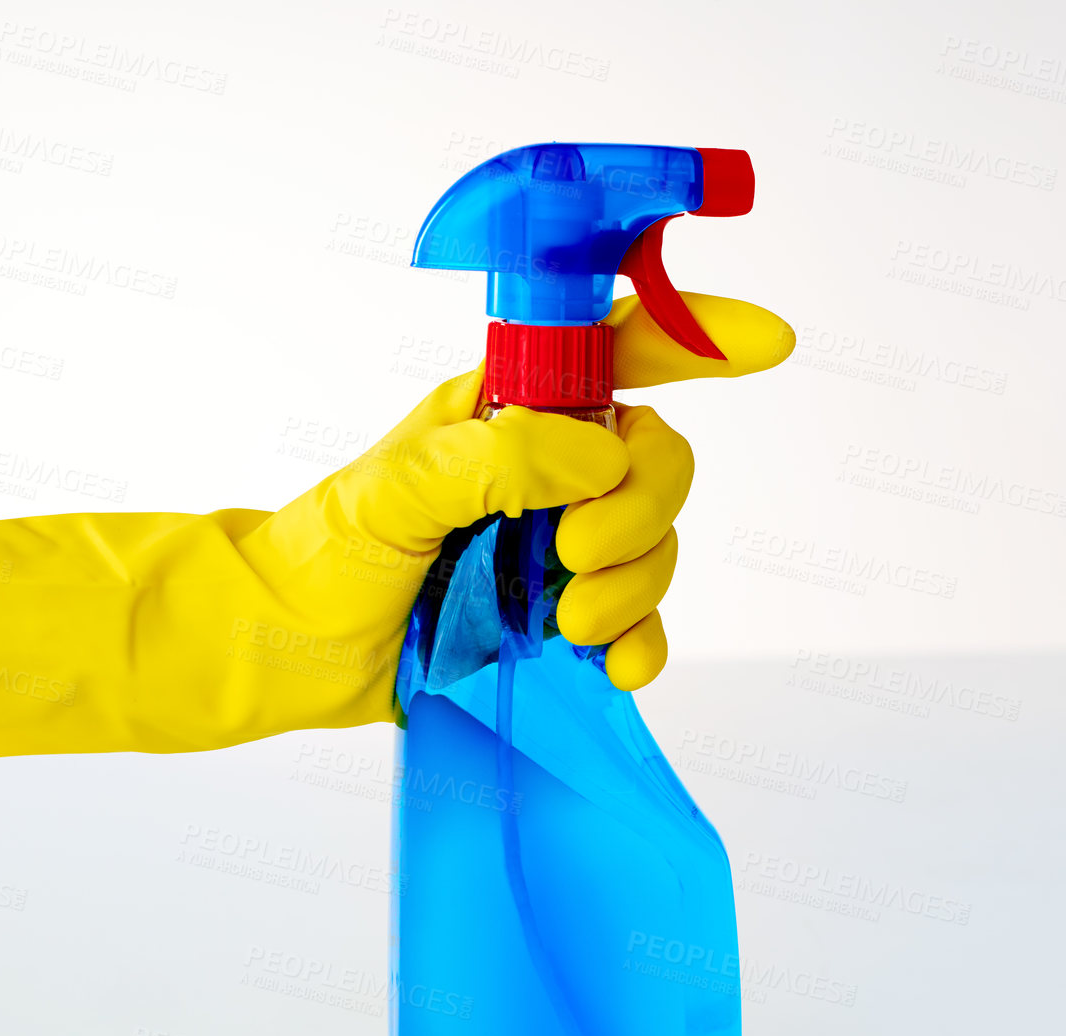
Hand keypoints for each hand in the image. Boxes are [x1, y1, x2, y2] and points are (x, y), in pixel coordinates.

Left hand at [351, 291, 794, 691]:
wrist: (301, 652)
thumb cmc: (328, 553)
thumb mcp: (394, 489)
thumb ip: (492, 459)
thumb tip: (596, 461)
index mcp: (511, 411)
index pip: (619, 352)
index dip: (697, 337)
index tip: (764, 344)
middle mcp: (551, 472)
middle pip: (658, 463)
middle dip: (639, 512)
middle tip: (572, 555)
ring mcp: (562, 548)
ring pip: (657, 547)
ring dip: (631, 587)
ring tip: (561, 622)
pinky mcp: (563, 620)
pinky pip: (641, 625)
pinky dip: (642, 645)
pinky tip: (616, 668)